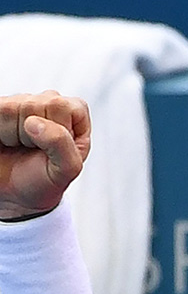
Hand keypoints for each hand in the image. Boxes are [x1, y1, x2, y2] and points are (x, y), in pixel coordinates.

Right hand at [0, 91, 90, 219]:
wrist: (15, 192)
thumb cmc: (44, 180)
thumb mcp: (67, 170)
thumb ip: (62, 145)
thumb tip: (33, 122)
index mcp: (74, 112)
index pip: (60, 106)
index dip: (55, 131)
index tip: (53, 149)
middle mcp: (48, 101)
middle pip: (32, 105)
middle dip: (31, 135)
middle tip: (33, 149)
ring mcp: (21, 101)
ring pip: (9, 110)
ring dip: (11, 134)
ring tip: (19, 145)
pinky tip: (5, 140)